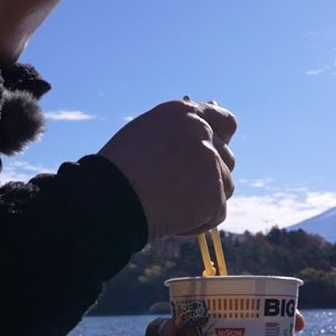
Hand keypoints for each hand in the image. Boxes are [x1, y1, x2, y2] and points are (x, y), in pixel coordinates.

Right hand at [99, 99, 236, 241]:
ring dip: (206, 199)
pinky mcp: (214, 194)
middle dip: (210, 175)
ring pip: (225, 185)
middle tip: (181, 190)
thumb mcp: (146, 135)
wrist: (108, 200)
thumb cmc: (118, 170)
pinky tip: (173, 220)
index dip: (222, 138)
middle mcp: (202, 133)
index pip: (223, 121)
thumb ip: (178, 133)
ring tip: (171, 206)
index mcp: (184, 113)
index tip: (216, 152)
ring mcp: (211, 163)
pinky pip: (217, 212)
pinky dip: (200, 221)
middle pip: (226, 158)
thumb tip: (207, 130)